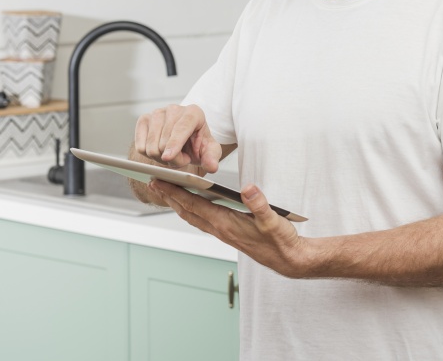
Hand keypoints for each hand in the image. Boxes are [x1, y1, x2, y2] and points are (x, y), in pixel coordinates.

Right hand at [134, 103, 221, 172]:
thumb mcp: (210, 151)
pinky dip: (149, 155)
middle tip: (182, 159)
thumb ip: (212, 158)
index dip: (174, 143)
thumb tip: (212, 167)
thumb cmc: (198, 144)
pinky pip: (140, 146)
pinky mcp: (143, 120)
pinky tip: (160, 151)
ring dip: (160, 158)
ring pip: (151, 145)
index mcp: (194, 112)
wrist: (186, 140)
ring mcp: (157, 113)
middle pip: (164, 141)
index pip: (182, 127)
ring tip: (172, 155)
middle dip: (173, 158)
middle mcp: (174, 109)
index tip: (168, 157)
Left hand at [149, 180, 306, 277]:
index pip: (195, 206)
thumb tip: (247, 188)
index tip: (160, 182)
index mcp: (227, 224)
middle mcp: (221, 229)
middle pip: (188, 211)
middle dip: (170, 197)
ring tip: (167, 193)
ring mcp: (224, 233)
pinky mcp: (229, 234)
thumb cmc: (280, 241)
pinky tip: (193, 206)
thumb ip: (259, 204)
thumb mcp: (273, 220)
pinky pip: (204, 221)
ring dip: (178, 204)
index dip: (176, 193)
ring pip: (194, 217)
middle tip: (153, 183)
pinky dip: (192, 210)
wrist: (288, 259)